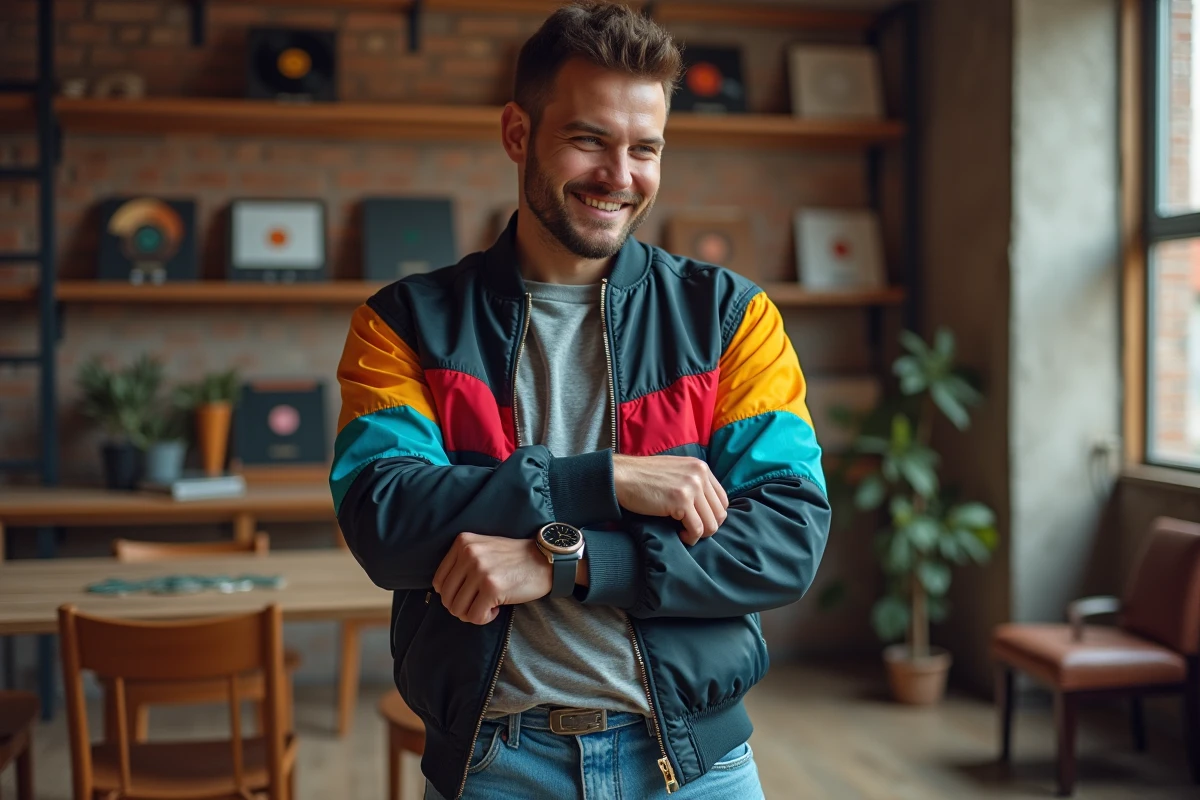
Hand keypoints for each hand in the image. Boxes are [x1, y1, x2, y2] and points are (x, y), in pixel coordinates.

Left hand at [432, 533, 551, 624]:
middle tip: (479, 604)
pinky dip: (485, 618)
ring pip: (458, 609)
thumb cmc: (514, 558)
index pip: (439, 581)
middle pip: (446, 597)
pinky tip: (497, 609)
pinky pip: (475, 616)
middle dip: (461, 607)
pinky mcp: (492, 588)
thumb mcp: (483, 548)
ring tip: (488, 606)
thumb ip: (462, 562)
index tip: (469, 595)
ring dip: (473, 614)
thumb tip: (443, 592)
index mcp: (463, 542)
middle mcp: (469, 554)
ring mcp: (480, 571)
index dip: (452, 595)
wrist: (546, 559)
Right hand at [612, 455, 728, 545]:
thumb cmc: (644, 477)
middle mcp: (699, 475)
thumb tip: (707, 508)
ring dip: (700, 534)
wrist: (621, 476)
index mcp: (701, 467)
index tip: (698, 521)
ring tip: (685, 534)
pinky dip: (690, 538)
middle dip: (707, 527)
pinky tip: (680, 536)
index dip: (712, 516)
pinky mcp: (681, 501)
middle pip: (720, 513)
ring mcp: (691, 487)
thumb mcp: (676, 472)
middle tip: (691, 530)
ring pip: (712, 523)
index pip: (722, 499)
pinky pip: (697, 529)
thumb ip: (693, 483)